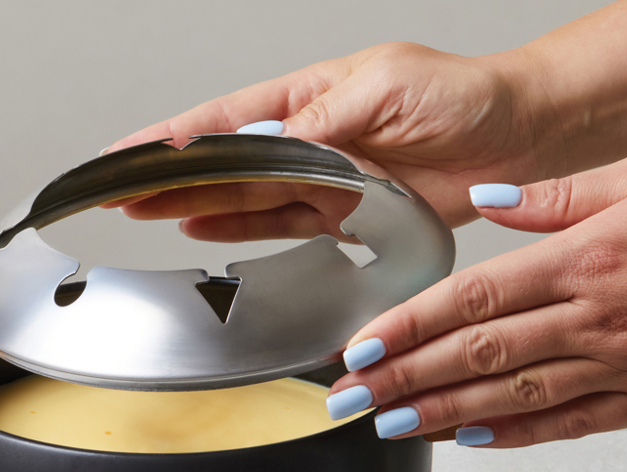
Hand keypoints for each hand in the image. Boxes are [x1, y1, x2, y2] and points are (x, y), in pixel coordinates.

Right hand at [105, 42, 546, 237]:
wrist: (510, 138)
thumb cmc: (460, 96)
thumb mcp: (385, 89)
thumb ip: (320, 125)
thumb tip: (267, 147)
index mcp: (308, 98)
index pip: (221, 122)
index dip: (168, 140)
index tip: (122, 154)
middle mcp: (305, 139)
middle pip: (218, 164)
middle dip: (164, 179)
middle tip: (116, 195)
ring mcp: (317, 179)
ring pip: (238, 197)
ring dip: (189, 206)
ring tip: (141, 213)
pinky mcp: (337, 213)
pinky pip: (274, 224)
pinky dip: (235, 228)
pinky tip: (199, 226)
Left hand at [325, 153, 626, 446]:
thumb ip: (560, 194)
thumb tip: (491, 199)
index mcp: (590, 259)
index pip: (472, 299)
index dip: (408, 327)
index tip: (361, 347)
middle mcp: (598, 319)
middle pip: (475, 354)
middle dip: (402, 380)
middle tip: (349, 399)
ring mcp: (623, 365)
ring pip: (511, 397)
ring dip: (440, 414)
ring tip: (388, 425)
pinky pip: (570, 425)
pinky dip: (514, 436)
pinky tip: (467, 441)